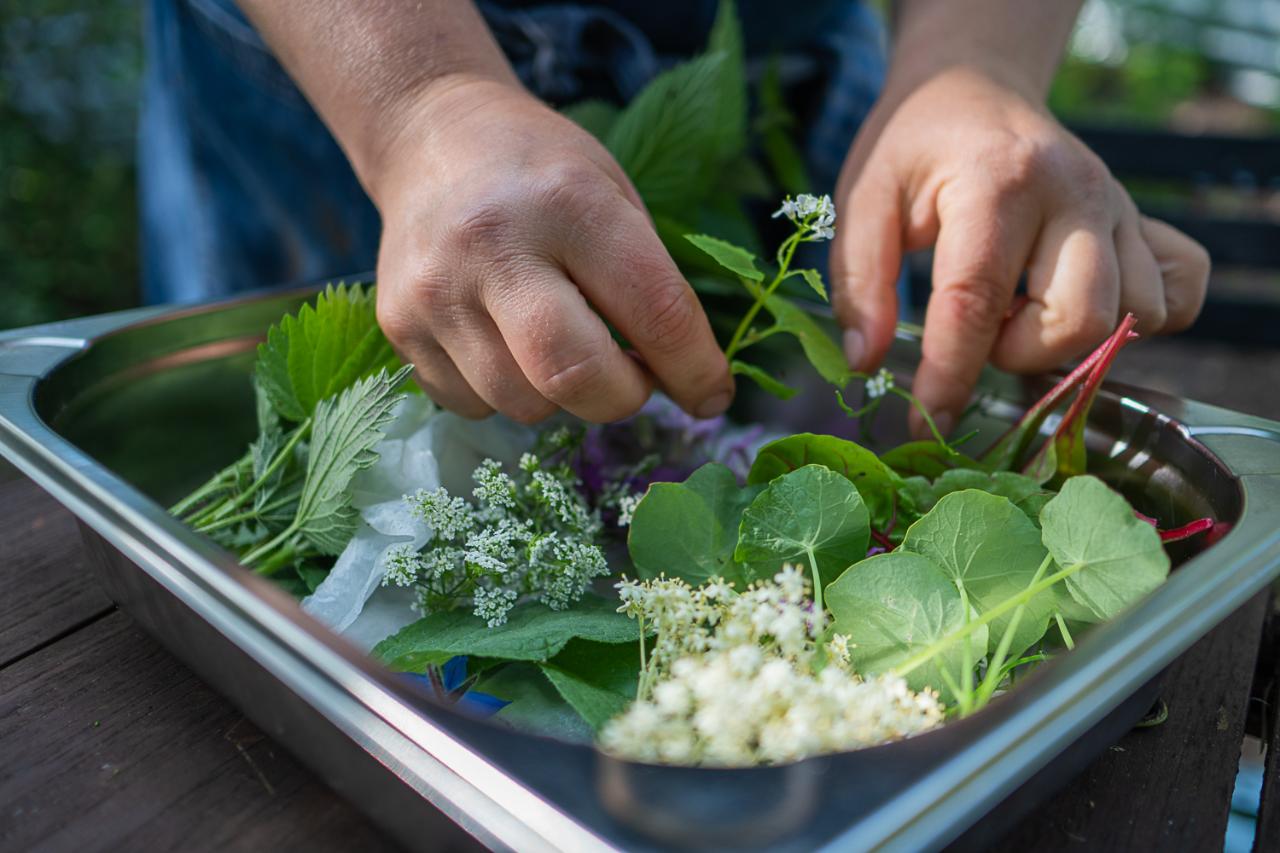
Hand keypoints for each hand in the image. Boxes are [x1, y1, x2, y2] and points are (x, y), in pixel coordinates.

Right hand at [369, 77, 732, 422]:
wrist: (428, 137)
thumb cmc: (541, 172)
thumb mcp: (613, 195)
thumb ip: (649, 287)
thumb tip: (687, 387)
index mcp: (569, 202)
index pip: (653, 311)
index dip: (695, 370)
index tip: (712, 396)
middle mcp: (494, 246)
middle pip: (575, 376)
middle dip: (622, 399)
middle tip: (633, 379)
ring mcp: (436, 292)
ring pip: (523, 404)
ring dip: (561, 396)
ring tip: (560, 346)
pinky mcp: (398, 326)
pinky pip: (472, 404)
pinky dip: (505, 392)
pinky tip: (504, 342)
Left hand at [831, 66, 1209, 436]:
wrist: (976, 88)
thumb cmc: (916, 146)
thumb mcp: (863, 197)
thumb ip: (859, 281)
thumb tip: (865, 362)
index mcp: (999, 181)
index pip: (976, 299)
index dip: (949, 374)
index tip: (925, 423)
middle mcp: (1076, 193)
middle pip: (1078, 320)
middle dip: (1019, 353)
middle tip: (977, 327)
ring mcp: (1120, 207)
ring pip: (1131, 316)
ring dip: (1068, 340)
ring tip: (1019, 309)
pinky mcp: (1144, 221)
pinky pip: (1178, 293)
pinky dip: (1137, 320)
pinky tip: (1078, 303)